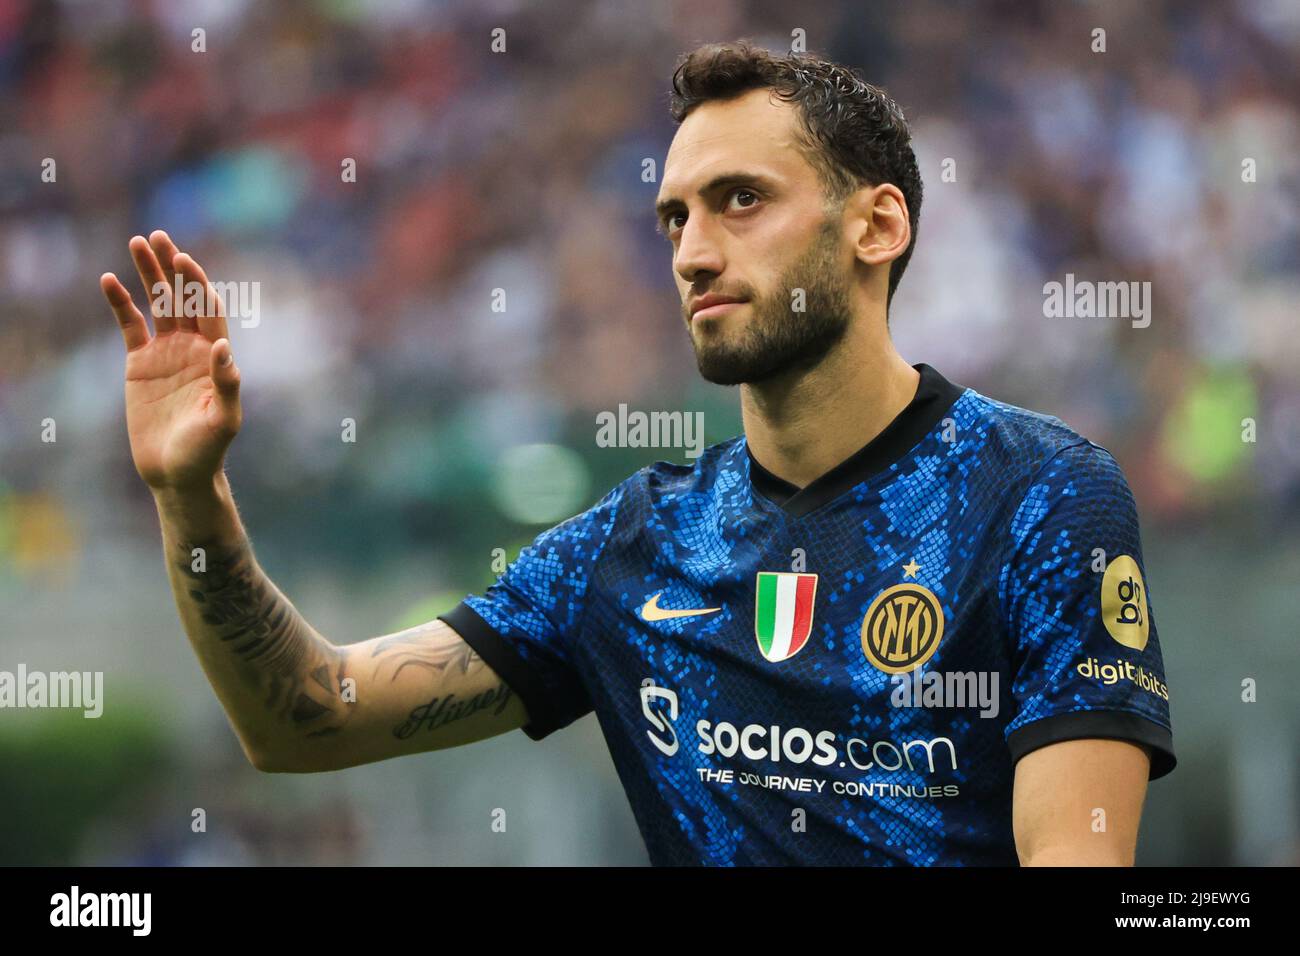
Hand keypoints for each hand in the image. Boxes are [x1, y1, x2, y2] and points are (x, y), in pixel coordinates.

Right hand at [101, 231, 241, 491]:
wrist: (177, 473)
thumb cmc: (207, 450)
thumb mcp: (224, 420)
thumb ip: (227, 384)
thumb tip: (224, 349)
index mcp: (216, 356)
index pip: (209, 311)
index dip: (198, 285)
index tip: (185, 261)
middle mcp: (193, 347)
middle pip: (183, 298)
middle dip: (173, 268)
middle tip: (160, 237)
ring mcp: (166, 352)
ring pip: (157, 304)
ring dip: (150, 275)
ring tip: (138, 242)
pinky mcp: (140, 363)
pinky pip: (130, 325)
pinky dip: (120, 303)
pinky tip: (110, 280)